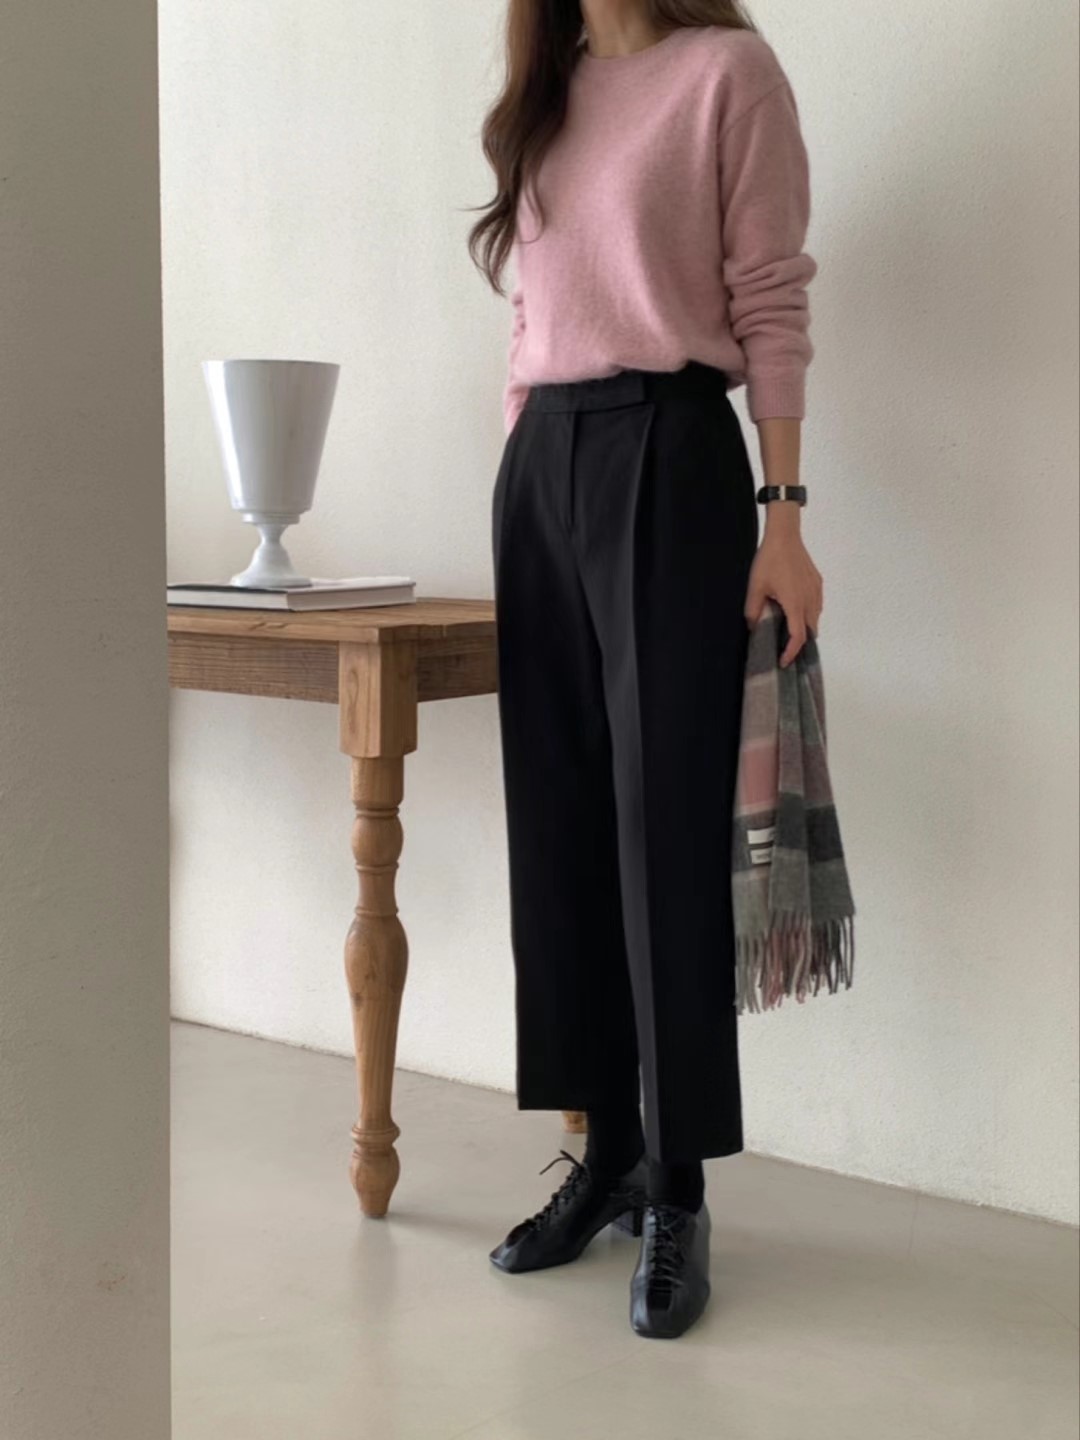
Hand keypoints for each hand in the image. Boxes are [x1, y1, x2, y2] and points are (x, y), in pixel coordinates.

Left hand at [744, 506, 823, 666]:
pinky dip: (809, 614)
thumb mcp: (755, 587)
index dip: (792, 652)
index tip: (783, 661)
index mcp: (795, 604)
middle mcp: (810, 600)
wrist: (785, 535)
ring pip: (815, 618)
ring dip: (805, 628)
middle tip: (784, 649)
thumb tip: (752, 628)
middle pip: (810, 631)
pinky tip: (796, 611)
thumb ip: (753, 611)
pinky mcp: (817, 582)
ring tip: (789, 632)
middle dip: (800, 643)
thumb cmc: (769, 561)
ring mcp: (816, 590)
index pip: (798, 637)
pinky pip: (816, 605)